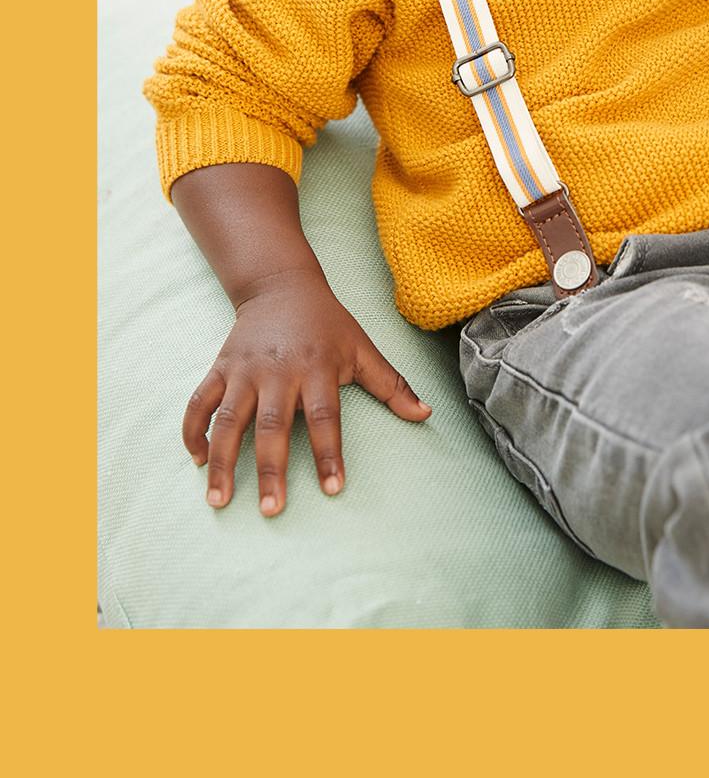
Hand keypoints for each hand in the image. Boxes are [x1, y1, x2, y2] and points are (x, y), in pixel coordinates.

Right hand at [182, 270, 431, 516]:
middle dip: (272, 468)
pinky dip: (194, 430)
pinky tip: (197, 460)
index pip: (325, 416)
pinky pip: (200, 402)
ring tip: (219, 499)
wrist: (282, 285)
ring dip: (223, 460)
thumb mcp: (362, 348)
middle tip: (272, 510)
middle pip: (273, 425)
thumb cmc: (328, 324)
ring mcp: (246, 370)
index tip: (333, 488)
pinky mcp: (221, 367)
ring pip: (230, 419)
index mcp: (318, 368)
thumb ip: (392, 384)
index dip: (330, 452)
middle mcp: (279, 371)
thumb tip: (427, 414)